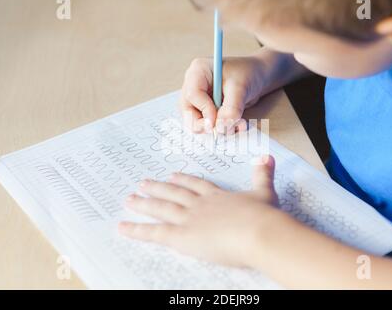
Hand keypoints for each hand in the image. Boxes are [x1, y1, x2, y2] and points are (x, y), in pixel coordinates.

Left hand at [118, 156, 281, 266]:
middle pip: (174, 194)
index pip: (197, 185)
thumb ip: (263, 174)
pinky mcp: (182, 236)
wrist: (258, 231)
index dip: (184, 180)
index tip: (173, 175)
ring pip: (161, 209)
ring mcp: (189, 218)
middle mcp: (200, 204)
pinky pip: (155, 233)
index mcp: (217, 196)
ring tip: (129, 199)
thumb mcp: (265, 192)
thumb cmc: (264, 215)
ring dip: (144, 204)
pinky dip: (137, 230)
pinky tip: (122, 228)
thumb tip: (268, 156)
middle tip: (142, 184)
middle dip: (157, 189)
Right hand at [180, 56, 265, 134]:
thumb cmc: (248, 73)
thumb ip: (231, 108)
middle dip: (205, 124)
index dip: (204, 110)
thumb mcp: (241, 88)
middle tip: (222, 129)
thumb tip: (222, 127)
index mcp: (198, 71)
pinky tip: (238, 125)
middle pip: (188, 111)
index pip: (192, 95)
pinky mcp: (206, 111)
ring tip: (238, 124)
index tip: (217, 121)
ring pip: (196, 122)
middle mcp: (194, 86)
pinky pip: (208, 125)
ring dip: (217, 128)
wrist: (258, 77)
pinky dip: (223, 129)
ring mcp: (199, 99)